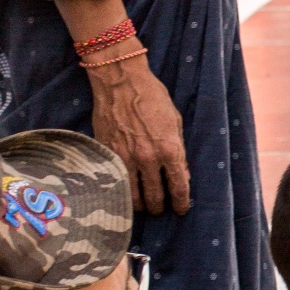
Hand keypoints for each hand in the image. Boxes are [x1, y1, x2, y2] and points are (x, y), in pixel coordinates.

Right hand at [88, 53, 189, 215]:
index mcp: (169, 149)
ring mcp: (125, 158)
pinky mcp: (108, 154)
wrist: (120, 80)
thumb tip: (182, 174)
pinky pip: (116, 182)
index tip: (180, 209)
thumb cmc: (151, 96)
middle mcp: (148, 158)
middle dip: (159, 207)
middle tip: (159, 209)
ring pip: (133, 196)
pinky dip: (121, 190)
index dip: (180, 203)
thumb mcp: (175, 121)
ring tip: (142, 206)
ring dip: (139, 205)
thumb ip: (179, 150)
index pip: (178, 187)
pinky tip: (124, 193)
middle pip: (155, 197)